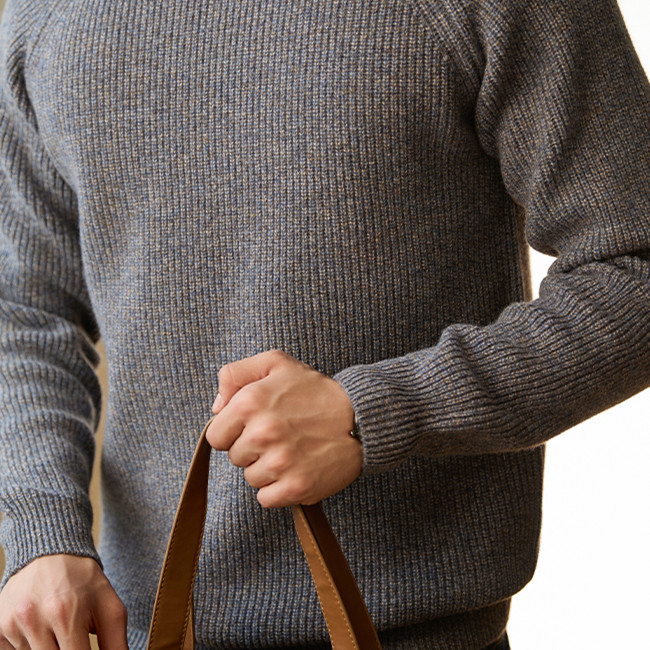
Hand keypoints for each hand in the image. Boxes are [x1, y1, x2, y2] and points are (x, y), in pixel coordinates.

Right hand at [0, 554, 126, 649]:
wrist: (51, 552)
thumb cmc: (83, 580)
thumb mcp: (109, 605)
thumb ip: (116, 643)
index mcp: (66, 612)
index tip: (86, 648)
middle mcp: (33, 618)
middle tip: (74, 638)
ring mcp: (11, 624)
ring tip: (58, 631)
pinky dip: (30, 648)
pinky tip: (40, 631)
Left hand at [207, 350, 362, 507]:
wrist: (360, 416)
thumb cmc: (316, 390)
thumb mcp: (276, 363)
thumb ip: (235, 375)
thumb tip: (216, 408)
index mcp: (250, 402)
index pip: (216, 436)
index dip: (234, 432)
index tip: (254, 426)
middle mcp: (261, 433)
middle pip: (235, 458)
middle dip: (252, 449)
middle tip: (280, 434)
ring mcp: (279, 462)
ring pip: (251, 478)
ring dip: (267, 468)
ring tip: (292, 449)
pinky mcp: (296, 486)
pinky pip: (267, 498)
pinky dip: (279, 488)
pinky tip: (296, 468)